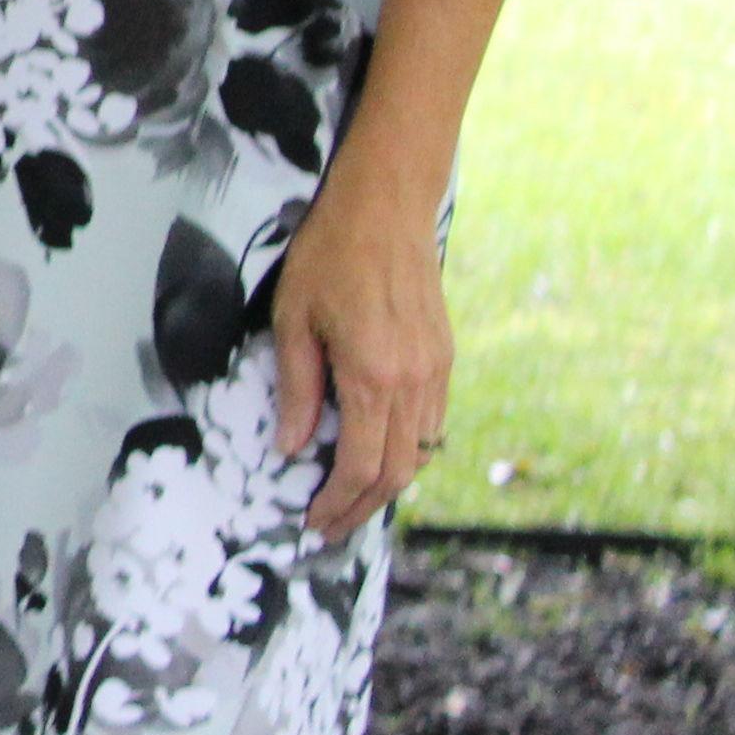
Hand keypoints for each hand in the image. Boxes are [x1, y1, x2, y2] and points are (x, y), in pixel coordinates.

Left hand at [269, 163, 452, 543]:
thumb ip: (295, 389)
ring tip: (347, 498)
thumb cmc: (329, 255)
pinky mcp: (445, 359)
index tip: (312, 521)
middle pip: (396, 473)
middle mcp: (414, 383)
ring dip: (385, 483)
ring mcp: (436, 372)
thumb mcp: (292, 319)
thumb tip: (289, 447)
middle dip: (360, 508)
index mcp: (373, 377)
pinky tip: (375, 450)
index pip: (359, 466)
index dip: (336, 502)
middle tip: (328, 526)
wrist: (385, 209)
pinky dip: (406, 449)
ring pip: (419, 453)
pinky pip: (431, 423)